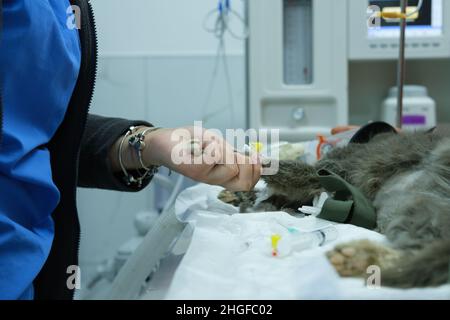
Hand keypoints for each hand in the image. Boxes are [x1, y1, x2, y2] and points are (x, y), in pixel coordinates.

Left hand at [143, 126, 261, 191]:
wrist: (162, 141)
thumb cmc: (189, 141)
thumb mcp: (217, 145)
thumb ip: (234, 153)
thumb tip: (257, 158)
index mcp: (222, 175)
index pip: (248, 183)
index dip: (257, 171)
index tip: (257, 157)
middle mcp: (214, 179)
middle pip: (244, 182)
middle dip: (247, 164)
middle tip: (236, 152)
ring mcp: (203, 175)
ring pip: (231, 167)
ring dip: (225, 149)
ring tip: (210, 145)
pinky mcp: (192, 168)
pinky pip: (214, 155)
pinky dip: (211, 144)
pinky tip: (199, 144)